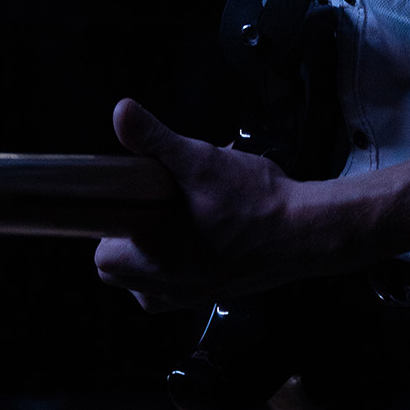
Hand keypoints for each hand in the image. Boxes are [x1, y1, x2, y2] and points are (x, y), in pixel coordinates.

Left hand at [92, 98, 344, 308]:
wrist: (307, 231)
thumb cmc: (257, 205)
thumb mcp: (199, 162)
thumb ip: (155, 138)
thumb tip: (123, 113)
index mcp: (155, 264)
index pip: (102, 260)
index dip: (111, 228)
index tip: (127, 206)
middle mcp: (170, 289)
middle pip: (122, 273)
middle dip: (130, 239)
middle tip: (151, 208)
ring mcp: (193, 296)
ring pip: (150, 282)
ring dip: (154, 253)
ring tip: (176, 220)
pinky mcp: (216, 293)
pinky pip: (181, 284)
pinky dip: (182, 261)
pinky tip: (203, 232)